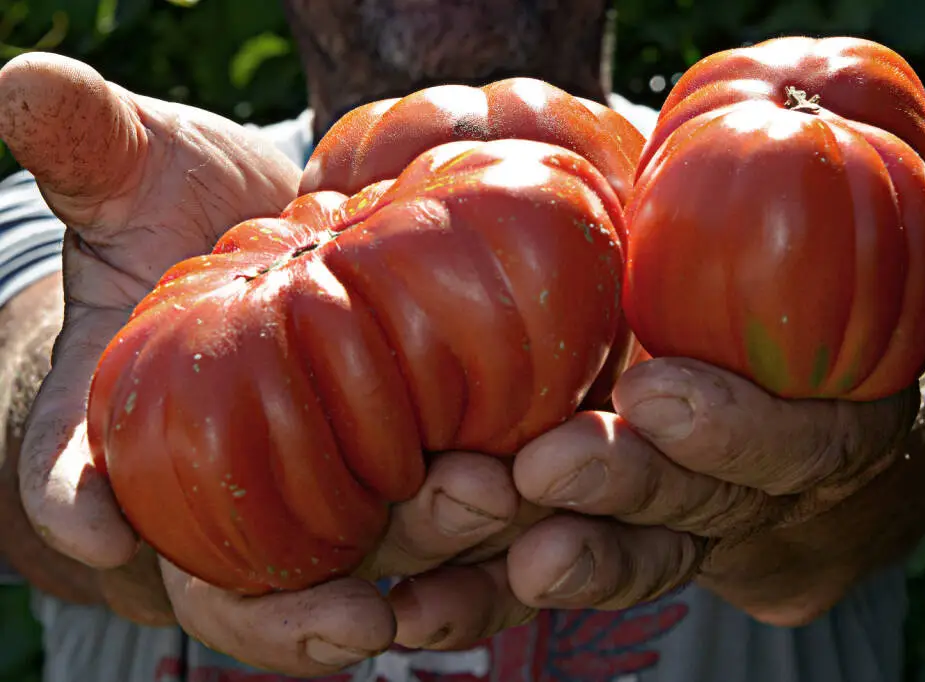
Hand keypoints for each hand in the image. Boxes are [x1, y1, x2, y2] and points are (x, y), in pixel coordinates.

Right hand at [0, 53, 529, 675]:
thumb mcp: (135, 180)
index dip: (73, 500)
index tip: (91, 520)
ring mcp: (315, 504)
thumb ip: (87, 147)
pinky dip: (486, 554)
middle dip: (301, 604)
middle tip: (368, 593)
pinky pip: (441, 549)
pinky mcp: (403, 487)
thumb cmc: (182, 225)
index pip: (72, 477)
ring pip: (355, 579)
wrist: (263, 248)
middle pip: (239, 583)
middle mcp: (216, 496)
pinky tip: (540, 517)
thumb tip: (17, 81)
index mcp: (124, 435)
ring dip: (421, 577)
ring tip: (486, 518)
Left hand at [383, 130, 924, 640]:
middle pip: (692, 517)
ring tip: (457, 534)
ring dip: (529, 564)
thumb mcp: (889, 238)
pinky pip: (538, 578)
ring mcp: (673, 531)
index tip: (660, 392)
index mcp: (821, 429)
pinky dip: (474, 595)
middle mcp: (747, 499)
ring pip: (610, 561)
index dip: (738, 429)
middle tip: (544, 469)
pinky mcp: (602, 542)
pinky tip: (409, 605)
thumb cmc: (833, 289)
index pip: (796, 448)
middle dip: (622, 498)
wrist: (786, 364)